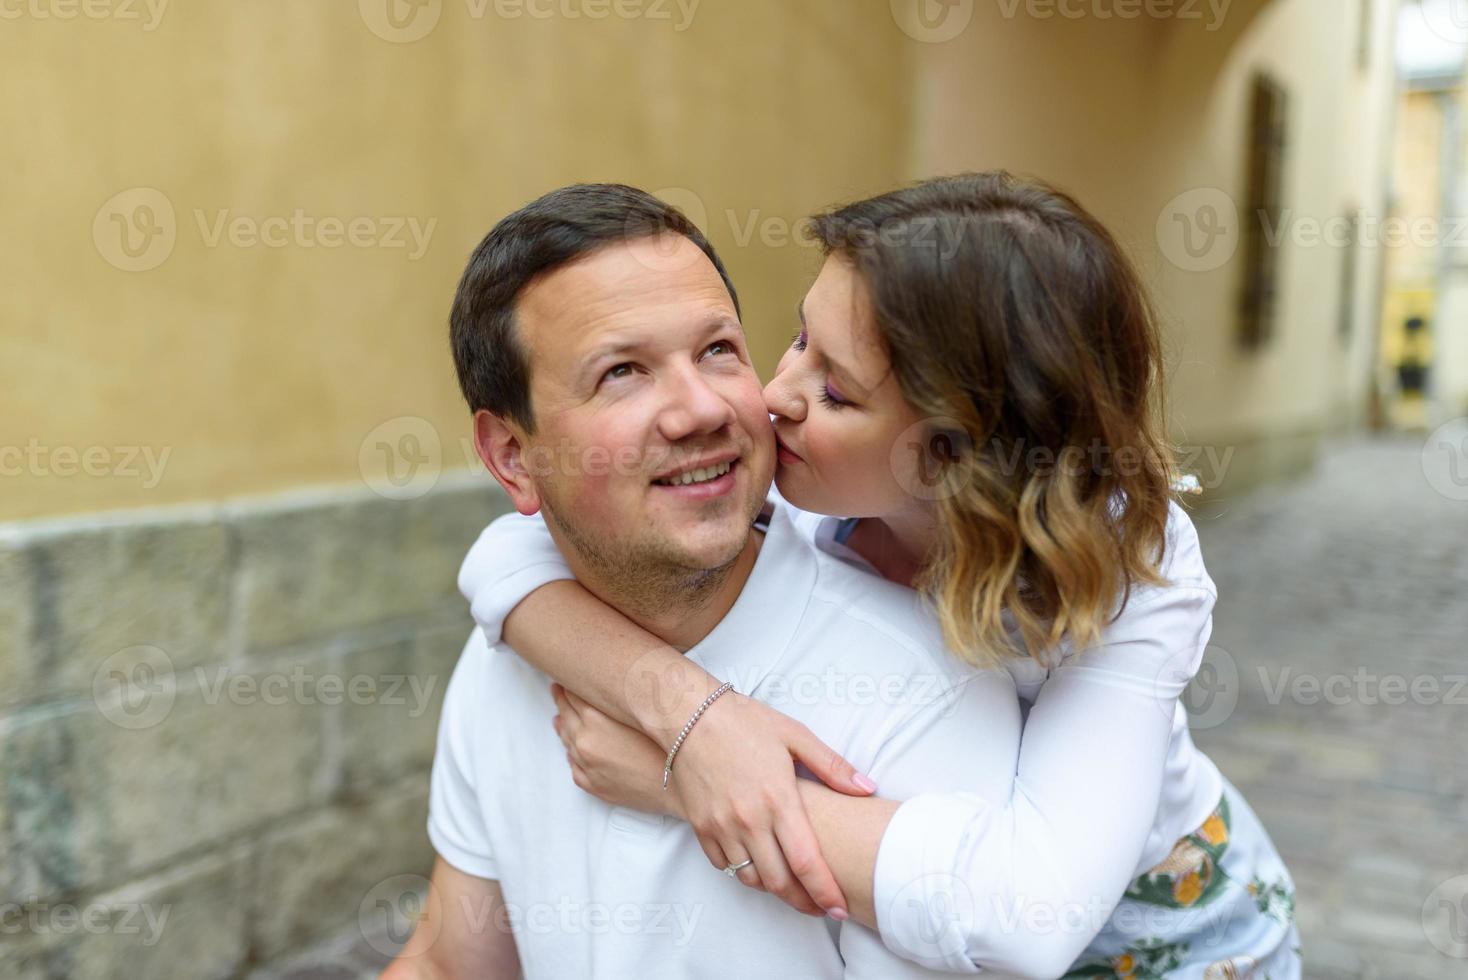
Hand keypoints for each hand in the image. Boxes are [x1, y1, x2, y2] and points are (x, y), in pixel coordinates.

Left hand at [551, 683, 679, 817]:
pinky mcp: (592, 785)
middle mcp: (584, 740)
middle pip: (565, 713)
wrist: (681, 785)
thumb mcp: (643, 709)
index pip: (571, 693)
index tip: (568, 676)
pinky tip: (575, 748)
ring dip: (564, 725)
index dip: (570, 682)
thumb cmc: (670, 743)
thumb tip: (608, 683)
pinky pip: (573, 764)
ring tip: (561, 716)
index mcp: (594, 718)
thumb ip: (619, 694)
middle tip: (559, 689)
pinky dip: (573, 753)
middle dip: (562, 700)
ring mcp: (586, 765)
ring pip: (565, 738)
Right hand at [551, 684, 874, 920]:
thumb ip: (833, 766)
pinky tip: (757, 865)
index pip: (807, 863)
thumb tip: (867, 788)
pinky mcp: (700, 826)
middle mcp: (749, 820)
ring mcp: (721, 826)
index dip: (825, 892)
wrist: (688, 715)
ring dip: (773, 888)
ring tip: (791, 887)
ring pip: (750, 878)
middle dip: (803, 902)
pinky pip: (723, 865)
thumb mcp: (795, 735)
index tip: (839, 909)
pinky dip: (741, 872)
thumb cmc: (745, 721)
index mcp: (779, 799)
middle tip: (819, 907)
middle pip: (779, 882)